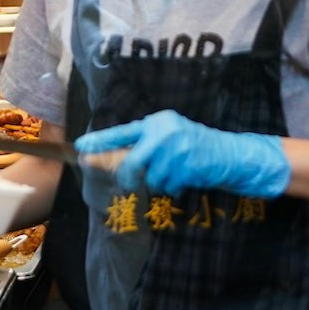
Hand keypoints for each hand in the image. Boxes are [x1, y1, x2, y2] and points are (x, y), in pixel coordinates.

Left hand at [77, 109, 290, 198]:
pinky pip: (166, 187)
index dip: (100, 141)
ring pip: (150, 179)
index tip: (80, 147)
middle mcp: (163, 133)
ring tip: (174, 172)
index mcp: (156, 122)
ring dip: (159, 182)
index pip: (122, 132)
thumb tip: (111, 159)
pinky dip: (173, 187)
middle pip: (131, 163)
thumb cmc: (192, 145)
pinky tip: (185, 177)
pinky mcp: (185, 167)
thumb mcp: (167, 136)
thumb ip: (143, 145)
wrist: (228, 153)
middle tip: (129, 182)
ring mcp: (175, 150)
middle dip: (128, 177)